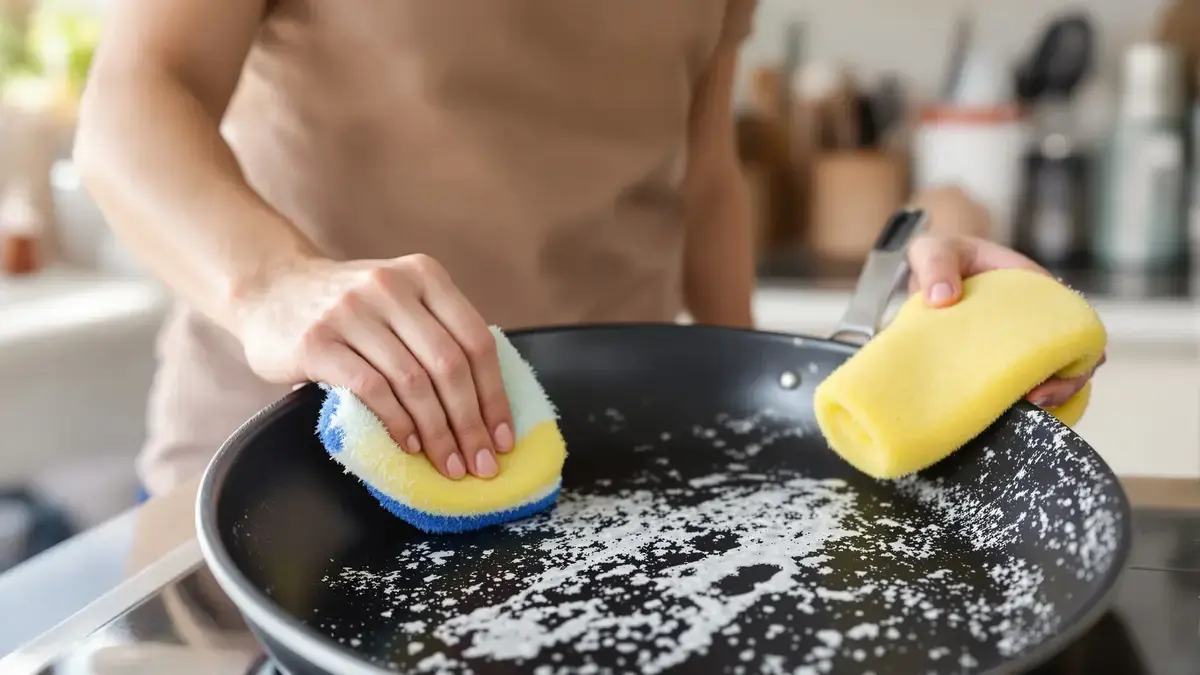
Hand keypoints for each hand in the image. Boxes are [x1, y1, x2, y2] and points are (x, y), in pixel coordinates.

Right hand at [235, 254, 513, 479]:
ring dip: (437, 433)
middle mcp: (392, 286)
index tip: (504, 438)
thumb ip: (436, 332)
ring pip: (414, 381)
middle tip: (482, 465)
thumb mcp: (398, 299)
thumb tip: (486, 407)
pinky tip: (408, 446)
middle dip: (471, 424)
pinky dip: (397, 423)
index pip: (476, 340)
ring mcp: (352, 311)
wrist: (269, 287)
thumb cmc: (345, 306)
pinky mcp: (318, 341)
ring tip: (449, 465)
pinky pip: (371, 389)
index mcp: (424, 275)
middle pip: (450, 365)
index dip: (495, 395)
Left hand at [905, 234, 1105, 408]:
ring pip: (1054, 375)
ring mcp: (1022, 343)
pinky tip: (1009, 418)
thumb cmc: (939, 259)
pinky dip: (1024, 403)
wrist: (923, 275)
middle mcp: (1036, 319)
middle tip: (1036, 400)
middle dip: (1066, 382)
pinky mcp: (1003, 362)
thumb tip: (943, 298)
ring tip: (1023, 413)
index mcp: (1032, 287)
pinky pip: (1026, 385)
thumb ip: (936, 265)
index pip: (1072, 318)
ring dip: (1050, 396)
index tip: (1056, 368)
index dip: (1078, 346)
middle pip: (1072, 354)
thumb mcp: (934, 251)